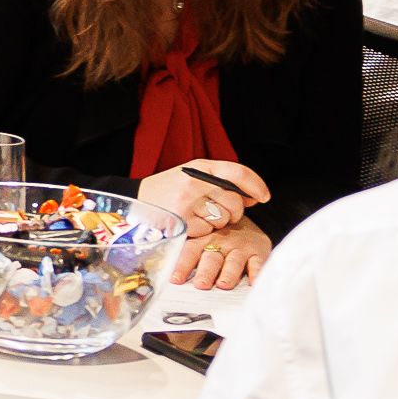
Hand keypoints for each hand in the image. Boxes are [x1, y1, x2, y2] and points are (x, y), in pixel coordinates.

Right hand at [140, 162, 269, 242]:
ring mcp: (187, 202)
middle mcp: (194, 182)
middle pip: (235, 201)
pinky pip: (208, 231)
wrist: (133, 200)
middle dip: (233, 211)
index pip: (238, 172)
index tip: (264, 197)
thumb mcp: (193, 176)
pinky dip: (202, 231)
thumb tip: (254, 197)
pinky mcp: (182, 221)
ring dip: (217, 222)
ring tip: (198, 216)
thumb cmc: (168, 189)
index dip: (256, 185)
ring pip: (224, 218)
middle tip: (218, 211)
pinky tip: (188, 223)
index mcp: (199, 167)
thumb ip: (222, 182)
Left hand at [170, 223, 273, 290]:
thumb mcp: (201, 241)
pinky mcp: (259, 252)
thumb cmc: (217, 238)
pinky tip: (254, 283)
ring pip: (234, 261)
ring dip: (228, 273)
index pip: (190, 253)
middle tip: (200, 285)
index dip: (182, 266)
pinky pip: (258, 263)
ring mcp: (240, 247)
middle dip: (206, 272)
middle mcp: (220, 243)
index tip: (175, 280)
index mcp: (202, 241)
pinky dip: (257, 273)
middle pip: (212, 259)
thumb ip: (188, 256)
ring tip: (223, 285)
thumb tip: (167, 278)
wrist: (245, 222)